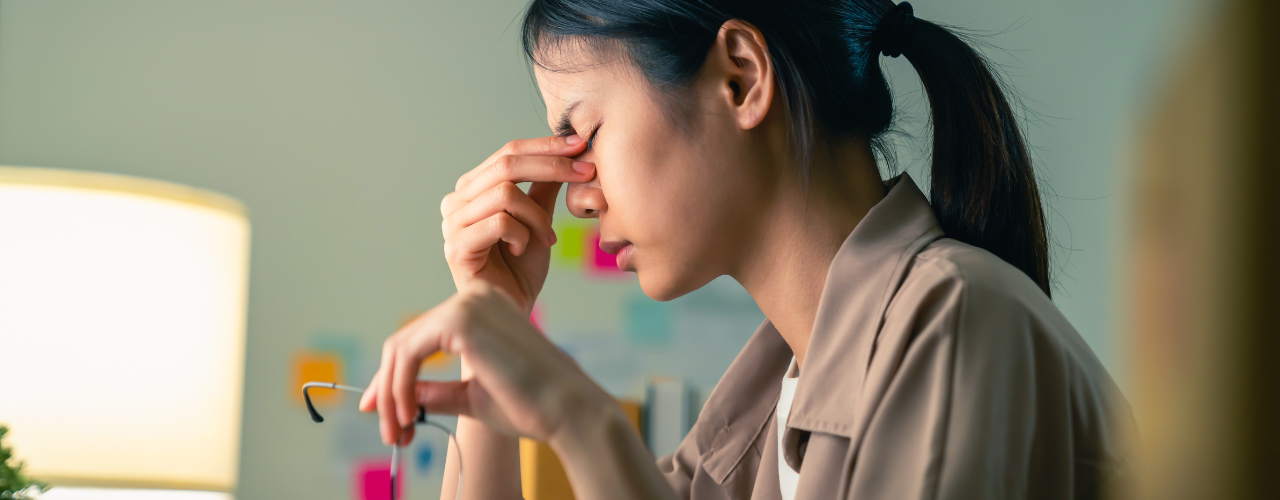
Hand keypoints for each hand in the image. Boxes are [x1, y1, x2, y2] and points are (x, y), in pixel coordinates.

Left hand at [358, 282, 610, 445]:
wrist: (567, 410)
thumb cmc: (531, 405)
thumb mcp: (472, 396)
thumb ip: (438, 391)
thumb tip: (402, 396)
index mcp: (483, 309)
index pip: (422, 339)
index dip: (393, 378)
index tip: (380, 412)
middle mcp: (474, 297)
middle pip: (405, 342)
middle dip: (388, 390)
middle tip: (388, 432)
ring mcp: (467, 303)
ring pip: (401, 349)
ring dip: (391, 395)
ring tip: (398, 433)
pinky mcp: (459, 319)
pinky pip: (408, 354)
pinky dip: (399, 388)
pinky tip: (408, 417)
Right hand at [440, 135, 594, 312]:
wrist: (512, 310)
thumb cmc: (521, 268)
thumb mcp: (538, 219)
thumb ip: (542, 187)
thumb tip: (567, 150)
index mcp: (472, 188)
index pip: (508, 152)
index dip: (545, 146)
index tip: (580, 144)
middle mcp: (456, 201)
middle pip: (505, 165)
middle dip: (551, 166)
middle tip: (584, 174)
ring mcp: (452, 224)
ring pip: (505, 194)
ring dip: (537, 216)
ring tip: (546, 237)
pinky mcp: (457, 247)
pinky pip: (500, 223)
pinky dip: (522, 234)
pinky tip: (522, 249)